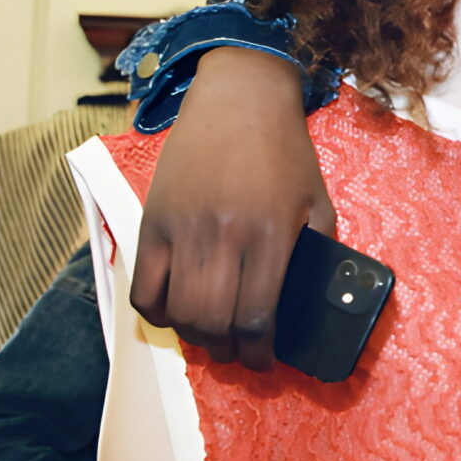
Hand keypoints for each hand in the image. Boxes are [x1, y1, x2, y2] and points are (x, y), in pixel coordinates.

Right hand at [130, 47, 332, 369]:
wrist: (239, 99)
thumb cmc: (284, 153)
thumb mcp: (317, 203)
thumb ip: (316, 255)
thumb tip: (309, 306)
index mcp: (270, 234)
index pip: (256, 317)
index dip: (260, 352)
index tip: (264, 360)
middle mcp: (223, 236)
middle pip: (213, 324)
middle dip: (228, 351)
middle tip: (238, 352)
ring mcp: (182, 229)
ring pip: (178, 312)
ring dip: (195, 337)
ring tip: (211, 336)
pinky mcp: (152, 221)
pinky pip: (143, 288)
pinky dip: (156, 313)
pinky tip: (175, 314)